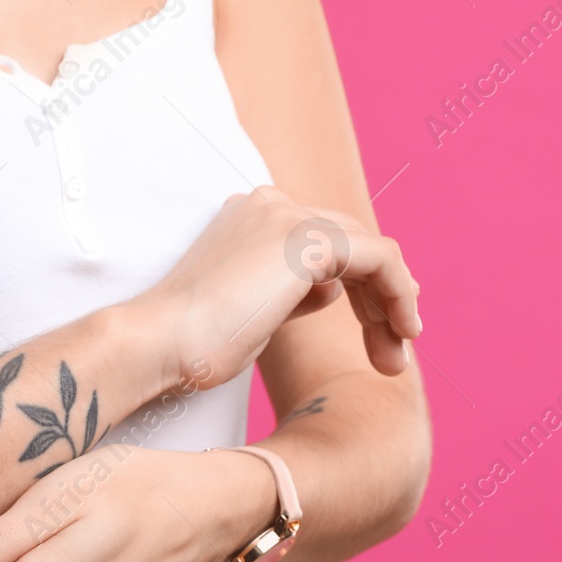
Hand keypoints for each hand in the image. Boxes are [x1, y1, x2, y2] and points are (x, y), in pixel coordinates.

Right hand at [137, 187, 422, 384]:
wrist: (159, 344)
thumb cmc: (192, 344)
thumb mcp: (252, 310)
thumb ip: (290, 290)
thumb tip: (330, 289)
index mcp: (252, 217)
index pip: (324, 242)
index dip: (360, 286)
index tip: (378, 331)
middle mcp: (271, 205)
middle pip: (353, 243)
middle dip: (381, 298)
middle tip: (392, 351)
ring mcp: (288, 217)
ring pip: (371, 251)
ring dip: (392, 304)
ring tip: (394, 357)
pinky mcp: (307, 240)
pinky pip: (380, 259)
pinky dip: (398, 295)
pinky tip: (402, 332)